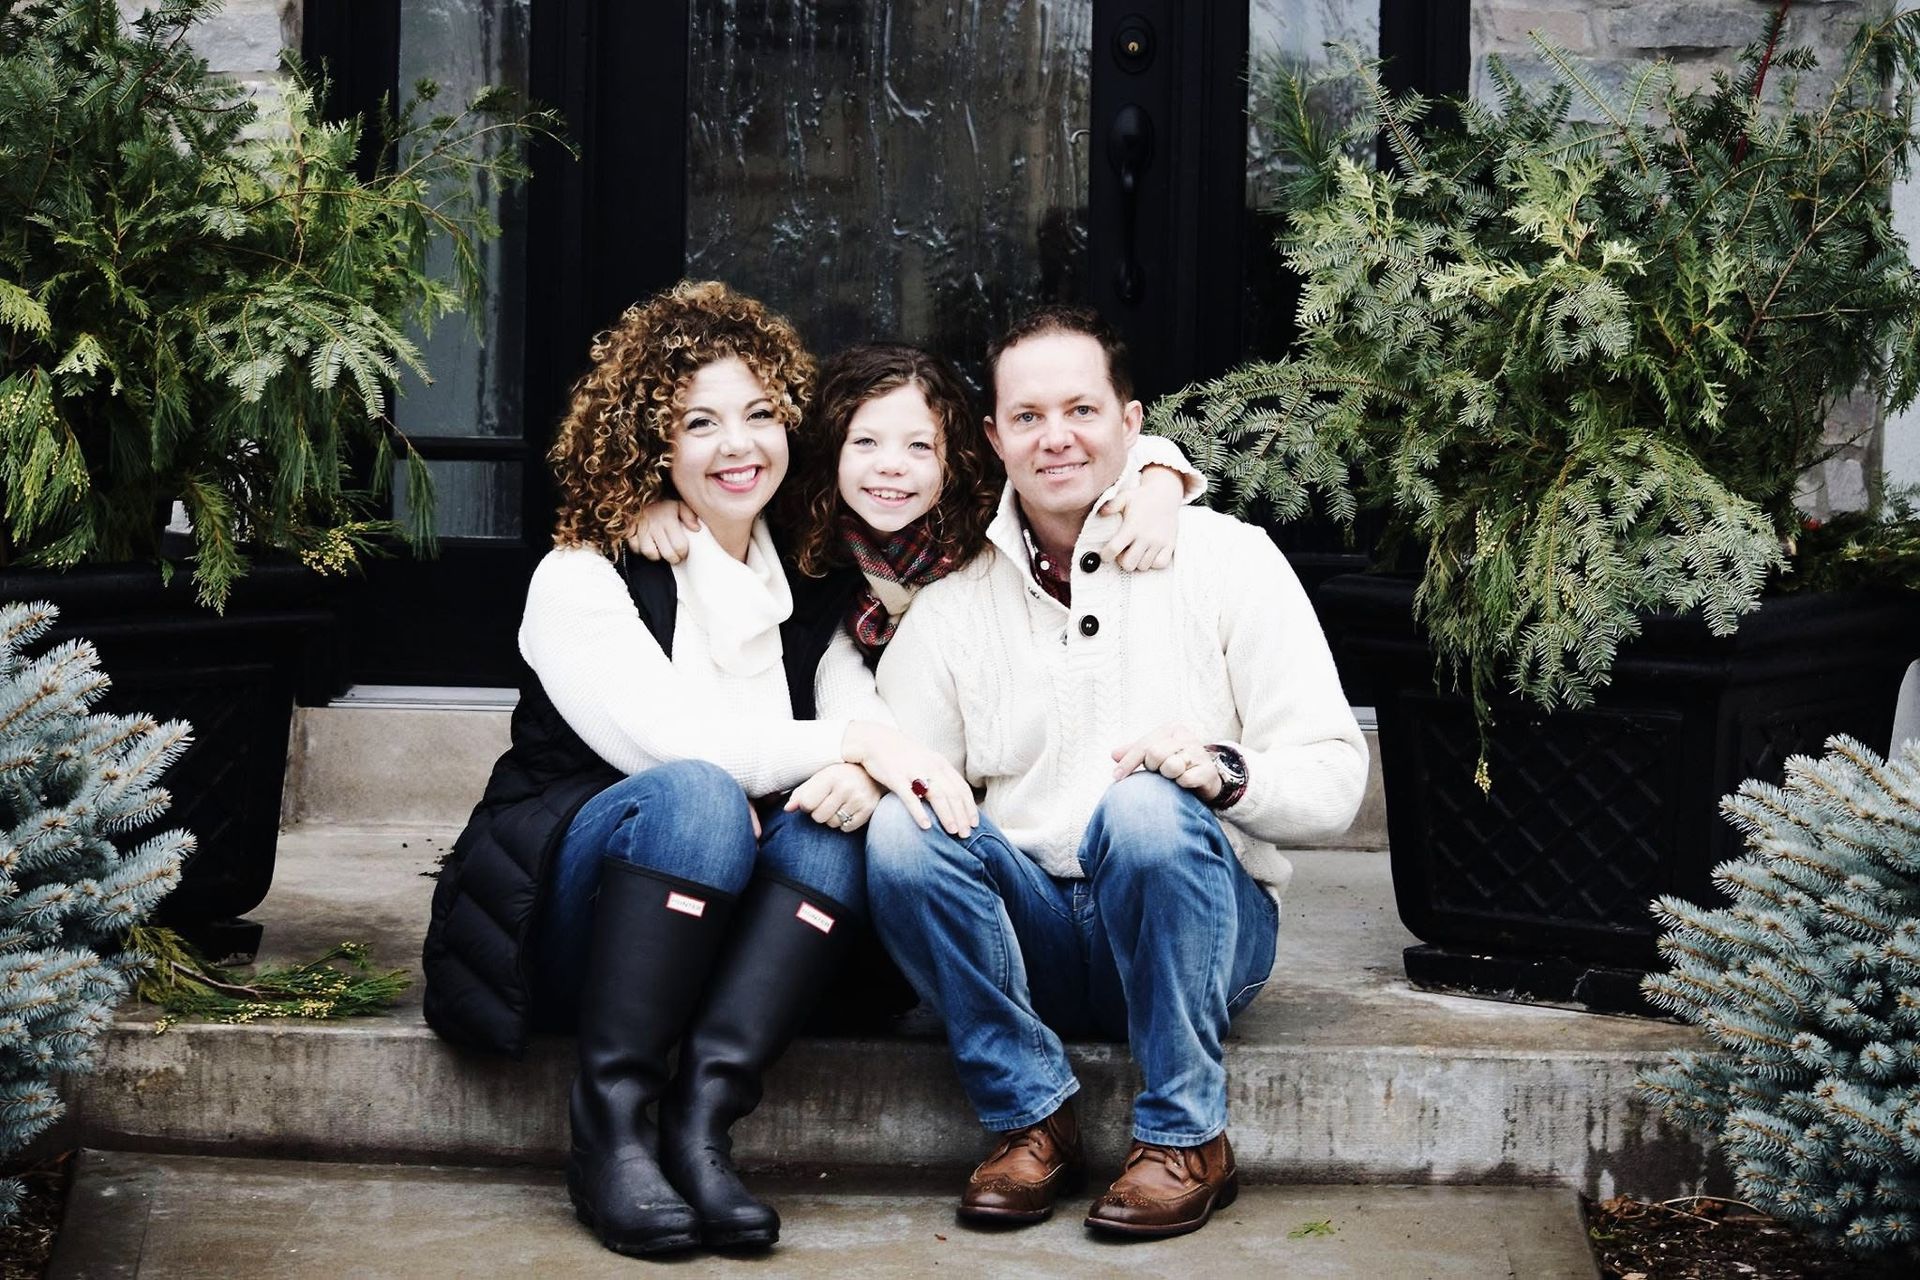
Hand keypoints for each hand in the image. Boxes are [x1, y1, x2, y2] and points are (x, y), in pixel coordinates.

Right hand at [625, 499, 701, 562]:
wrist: (638, 491)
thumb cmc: (662, 500)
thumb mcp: (679, 503)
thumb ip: (689, 515)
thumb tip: (696, 528)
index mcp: (668, 518)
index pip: (679, 545)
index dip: (683, 553)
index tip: (684, 552)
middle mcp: (654, 525)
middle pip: (666, 553)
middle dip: (674, 559)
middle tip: (676, 557)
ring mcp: (641, 528)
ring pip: (649, 552)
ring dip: (657, 555)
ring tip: (661, 551)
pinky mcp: (629, 529)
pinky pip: (634, 547)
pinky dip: (640, 550)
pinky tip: (648, 545)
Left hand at [785, 762, 883, 831]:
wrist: (871, 773)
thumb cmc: (839, 776)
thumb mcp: (819, 778)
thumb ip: (801, 793)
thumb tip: (787, 809)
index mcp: (831, 776)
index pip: (807, 803)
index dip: (805, 805)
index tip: (811, 800)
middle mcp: (846, 787)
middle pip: (818, 817)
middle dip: (819, 812)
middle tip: (827, 802)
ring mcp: (859, 799)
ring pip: (832, 824)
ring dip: (832, 818)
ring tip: (838, 805)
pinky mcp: (868, 810)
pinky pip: (846, 828)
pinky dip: (845, 823)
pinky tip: (849, 810)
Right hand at [841, 721, 977, 836]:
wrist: (875, 740)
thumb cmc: (902, 755)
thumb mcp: (926, 761)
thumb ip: (940, 776)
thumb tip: (954, 799)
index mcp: (940, 763)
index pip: (961, 788)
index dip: (969, 807)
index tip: (974, 824)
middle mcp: (930, 766)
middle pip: (952, 794)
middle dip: (961, 816)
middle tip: (965, 835)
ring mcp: (914, 771)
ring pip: (937, 795)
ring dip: (947, 815)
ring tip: (952, 832)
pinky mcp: (896, 778)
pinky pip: (910, 797)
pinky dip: (919, 812)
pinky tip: (926, 826)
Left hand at [1097, 464, 1181, 570]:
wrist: (1165, 494)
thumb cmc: (1142, 497)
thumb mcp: (1125, 497)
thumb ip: (1111, 506)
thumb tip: (1100, 513)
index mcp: (1132, 527)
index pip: (1114, 549)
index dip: (1106, 555)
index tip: (1105, 553)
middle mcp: (1146, 537)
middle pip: (1129, 564)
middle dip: (1122, 561)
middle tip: (1122, 552)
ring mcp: (1159, 542)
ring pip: (1143, 566)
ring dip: (1137, 561)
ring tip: (1136, 550)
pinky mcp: (1170, 544)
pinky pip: (1160, 564)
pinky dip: (1153, 562)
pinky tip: (1149, 553)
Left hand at [1111, 722, 1221, 802]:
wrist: (1205, 777)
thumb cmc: (1175, 762)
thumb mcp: (1154, 753)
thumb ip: (1134, 752)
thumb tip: (1114, 754)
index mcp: (1171, 729)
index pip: (1144, 745)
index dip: (1128, 762)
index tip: (1116, 776)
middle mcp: (1186, 737)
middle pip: (1155, 754)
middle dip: (1153, 767)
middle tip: (1159, 772)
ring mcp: (1199, 753)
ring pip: (1171, 766)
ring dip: (1167, 776)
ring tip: (1172, 776)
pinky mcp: (1208, 770)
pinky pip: (1185, 779)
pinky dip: (1181, 784)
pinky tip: (1184, 784)